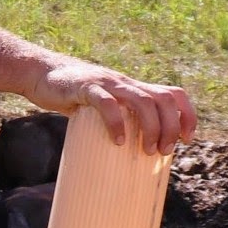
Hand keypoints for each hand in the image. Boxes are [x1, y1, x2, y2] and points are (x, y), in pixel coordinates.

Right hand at [23, 58, 196, 153]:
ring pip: (142, 101)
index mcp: (133, 87)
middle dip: (171, 127)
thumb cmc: (71, 95)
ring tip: (147, 150)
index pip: (173, 94)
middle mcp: (126, 83)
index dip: (187, 115)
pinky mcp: (86, 88)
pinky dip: (117, 123)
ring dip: (151, 127)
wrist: (40, 74)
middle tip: (163, 152)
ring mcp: (107, 84)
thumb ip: (115, 118)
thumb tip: (127, 153)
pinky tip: (118, 141)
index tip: (187, 140)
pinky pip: (107, 104)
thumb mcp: (101, 105)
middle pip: (163, 99)